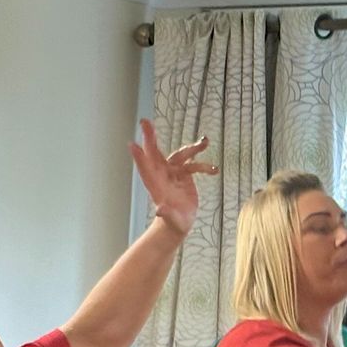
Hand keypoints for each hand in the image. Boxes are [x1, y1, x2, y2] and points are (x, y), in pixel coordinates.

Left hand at [129, 119, 215, 237]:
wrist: (179, 224)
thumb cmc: (172, 223)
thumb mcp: (171, 219)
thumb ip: (166, 214)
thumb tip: (160, 210)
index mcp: (156, 185)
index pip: (146, 168)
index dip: (140, 156)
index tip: (131, 144)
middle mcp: (162, 176)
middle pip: (155, 153)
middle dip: (151, 138)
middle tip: (145, 122)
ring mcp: (173, 174)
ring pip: (180, 155)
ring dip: (192, 149)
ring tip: (205, 143)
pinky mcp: (184, 175)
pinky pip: (193, 165)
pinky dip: (204, 166)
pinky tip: (215, 170)